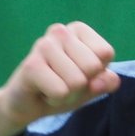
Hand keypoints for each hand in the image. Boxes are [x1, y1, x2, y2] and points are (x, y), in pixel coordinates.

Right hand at [0, 22, 120, 135]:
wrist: (27, 105)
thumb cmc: (63, 89)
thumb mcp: (91, 86)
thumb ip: (106, 81)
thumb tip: (108, 80)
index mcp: (78, 30)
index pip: (105, 53)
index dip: (96, 73)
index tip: (78, 74)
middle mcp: (60, 31)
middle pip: (92, 68)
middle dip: (82, 86)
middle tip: (63, 83)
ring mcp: (43, 46)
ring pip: (78, 82)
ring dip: (67, 94)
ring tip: (52, 87)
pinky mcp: (31, 65)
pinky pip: (61, 92)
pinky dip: (54, 100)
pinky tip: (42, 91)